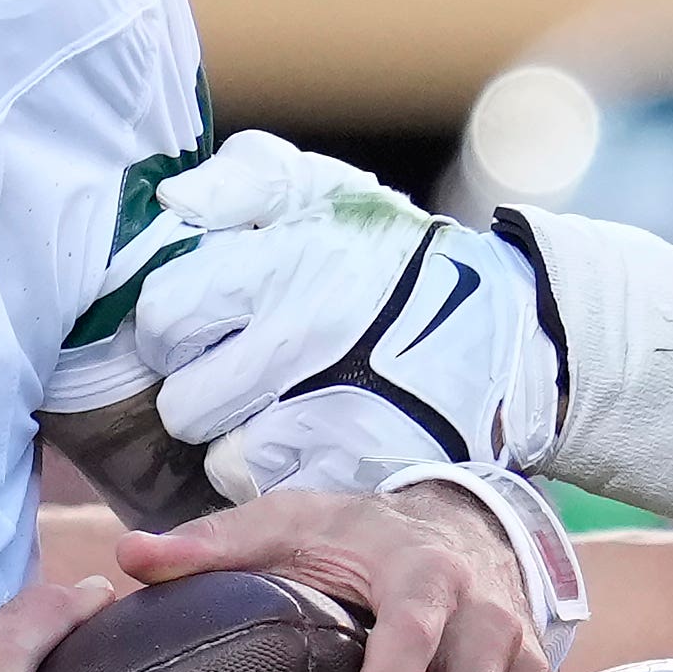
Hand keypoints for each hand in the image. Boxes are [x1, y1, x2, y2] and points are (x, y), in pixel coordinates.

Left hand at [117, 133, 566, 496]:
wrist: (509, 331)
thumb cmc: (399, 256)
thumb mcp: (325, 188)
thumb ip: (240, 179)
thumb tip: (172, 202)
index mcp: (280, 268)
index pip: (163, 316)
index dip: (168, 328)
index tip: (194, 329)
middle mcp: (297, 343)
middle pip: (185, 403)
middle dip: (200, 391)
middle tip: (233, 376)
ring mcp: (326, 413)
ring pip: (223, 458)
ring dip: (237, 442)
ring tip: (270, 414)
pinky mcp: (356, 468)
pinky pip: (277, 493)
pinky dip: (281, 477)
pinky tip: (303, 447)